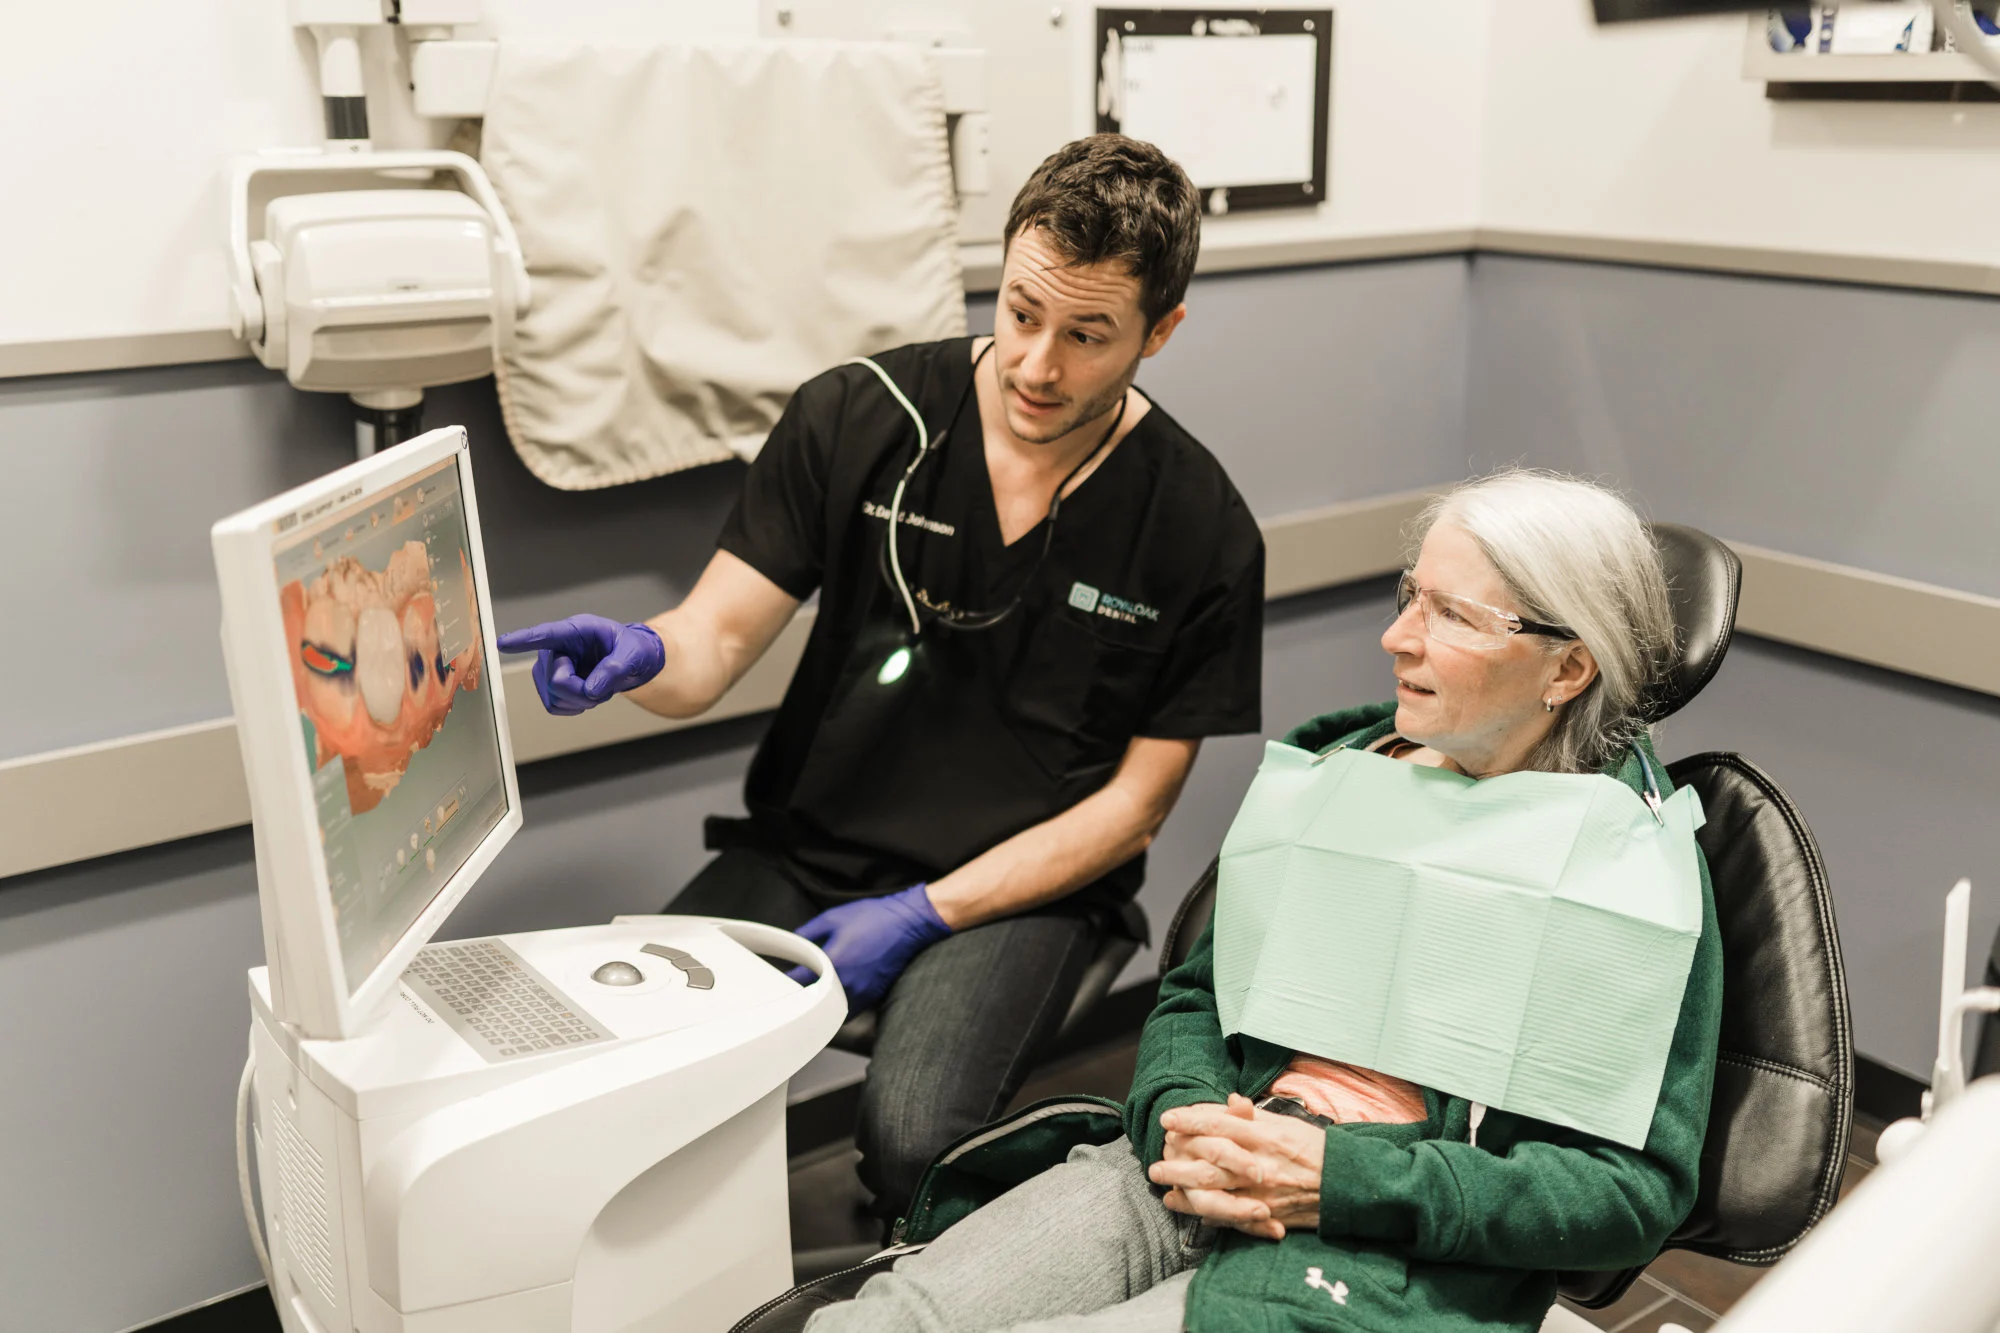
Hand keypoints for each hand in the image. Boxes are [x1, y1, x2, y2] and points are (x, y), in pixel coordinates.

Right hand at [496, 615, 664, 715]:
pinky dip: (573, 707)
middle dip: (583, 692)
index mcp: (576, 630)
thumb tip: (591, 690)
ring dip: (580, 700)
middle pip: (555, 680)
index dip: (524, 640)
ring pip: (553, 697)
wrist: (631, 663)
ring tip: (598, 688)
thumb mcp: (633, 655)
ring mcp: (550, 667)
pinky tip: (586, 696)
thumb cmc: (632, 650)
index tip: (502, 643)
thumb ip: (615, 669)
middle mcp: (557, 647)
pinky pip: (553, 706)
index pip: (547, 634)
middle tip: (605, 689)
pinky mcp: (549, 686)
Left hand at [785, 884, 951, 1013]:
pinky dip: (839, 1008)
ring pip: (833, 1011)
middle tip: (793, 992)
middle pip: (815, 1001)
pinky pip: (850, 1010)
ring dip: (821, 1007)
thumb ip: (808, 931)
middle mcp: (846, 983)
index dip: (787, 981)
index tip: (779, 981)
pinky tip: (833, 998)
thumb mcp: (833, 917)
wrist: (908, 922)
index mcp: (833, 962)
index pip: (800, 981)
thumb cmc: (873, 917)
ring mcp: (862, 992)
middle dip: (803, 997)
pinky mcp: (874, 995)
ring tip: (812, 998)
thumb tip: (793, 940)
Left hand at [1151, 1094, 1325, 1239]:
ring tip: (1164, 1191)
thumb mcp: (1286, 1124)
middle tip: (1153, 1163)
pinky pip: (1232, 1216)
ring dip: (1186, 1192)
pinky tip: (1189, 1211)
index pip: (1219, 1125)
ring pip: (1216, 1193)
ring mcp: (1262, 1192)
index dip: (1190, 1121)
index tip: (1167, 1119)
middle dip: (1178, 1163)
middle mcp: (1259, 1164)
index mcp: (1264, 1136)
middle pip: (1210, 1163)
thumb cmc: (1314, 1148)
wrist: (1345, 1182)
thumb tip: (1229, 1102)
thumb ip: (1254, 1116)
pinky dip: (1209, 1215)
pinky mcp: (1267, 1214)